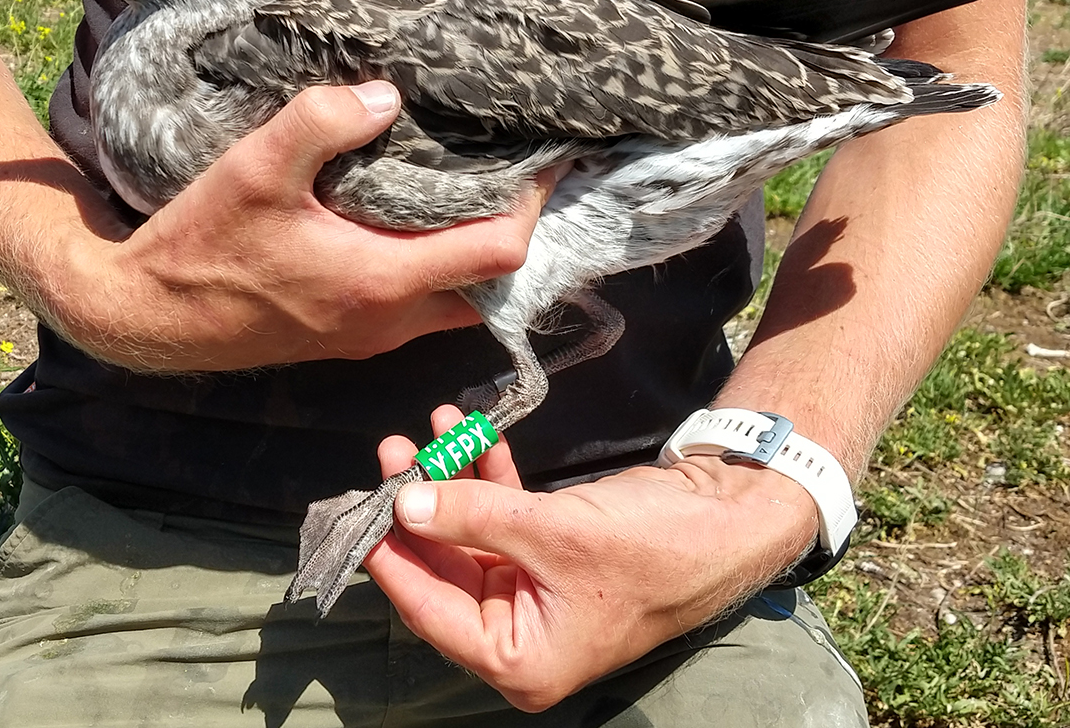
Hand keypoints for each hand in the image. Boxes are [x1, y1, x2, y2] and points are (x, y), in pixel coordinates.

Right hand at [62, 82, 563, 371]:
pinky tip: (419, 224)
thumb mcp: (254, 170)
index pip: (497, 252)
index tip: (545, 159)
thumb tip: (385, 96)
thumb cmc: (202, 247)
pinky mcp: (347, 335)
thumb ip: (321, 124)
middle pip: (490, 287)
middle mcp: (388, 321)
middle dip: (514, 234)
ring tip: (476, 192)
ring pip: (456, 303)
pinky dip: (440, 270)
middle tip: (516, 177)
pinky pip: (421, 307)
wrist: (148, 317)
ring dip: (476, 255)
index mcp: (381, 282)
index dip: (532, 204)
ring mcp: (369, 336)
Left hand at [363, 405, 818, 711]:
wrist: (728, 520)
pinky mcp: (549, 554)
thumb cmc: (653, 548)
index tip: (361, 511)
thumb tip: (405, 505)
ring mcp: (533, 593)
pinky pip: (501, 517)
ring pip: (470, 536)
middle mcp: (520, 635)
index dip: (393, 557)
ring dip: (449, 482)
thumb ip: (473, 518)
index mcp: (519, 659)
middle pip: (445, 568)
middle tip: (391, 452)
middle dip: (419, 506)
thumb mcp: (554, 534)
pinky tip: (466, 432)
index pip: (431, 610)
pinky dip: (486, 477)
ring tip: (424, 429)